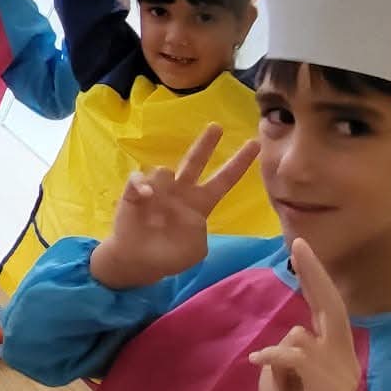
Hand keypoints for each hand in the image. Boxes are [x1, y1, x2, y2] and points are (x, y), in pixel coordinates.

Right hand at [91, 124, 260, 289]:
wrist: (137, 263)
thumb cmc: (168, 256)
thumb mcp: (196, 251)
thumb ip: (201, 234)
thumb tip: (191, 215)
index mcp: (199, 204)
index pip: (223, 180)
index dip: (239, 163)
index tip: (255, 144)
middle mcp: (181, 192)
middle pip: (195, 161)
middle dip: (206, 143)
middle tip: (217, 126)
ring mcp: (158, 191)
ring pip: (164, 170)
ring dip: (164, 181)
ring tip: (157, 200)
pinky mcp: (135, 192)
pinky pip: (139, 178)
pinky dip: (142, 186)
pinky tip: (146, 197)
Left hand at [249, 239, 360, 390]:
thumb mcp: (284, 374)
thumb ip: (292, 348)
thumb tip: (296, 329)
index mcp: (338, 357)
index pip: (329, 310)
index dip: (317, 278)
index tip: (302, 247)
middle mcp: (346, 364)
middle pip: (332, 310)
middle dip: (315, 275)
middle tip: (298, 245)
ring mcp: (342, 380)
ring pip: (303, 337)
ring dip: (279, 353)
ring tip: (272, 377)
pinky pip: (297, 357)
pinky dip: (274, 356)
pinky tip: (259, 364)